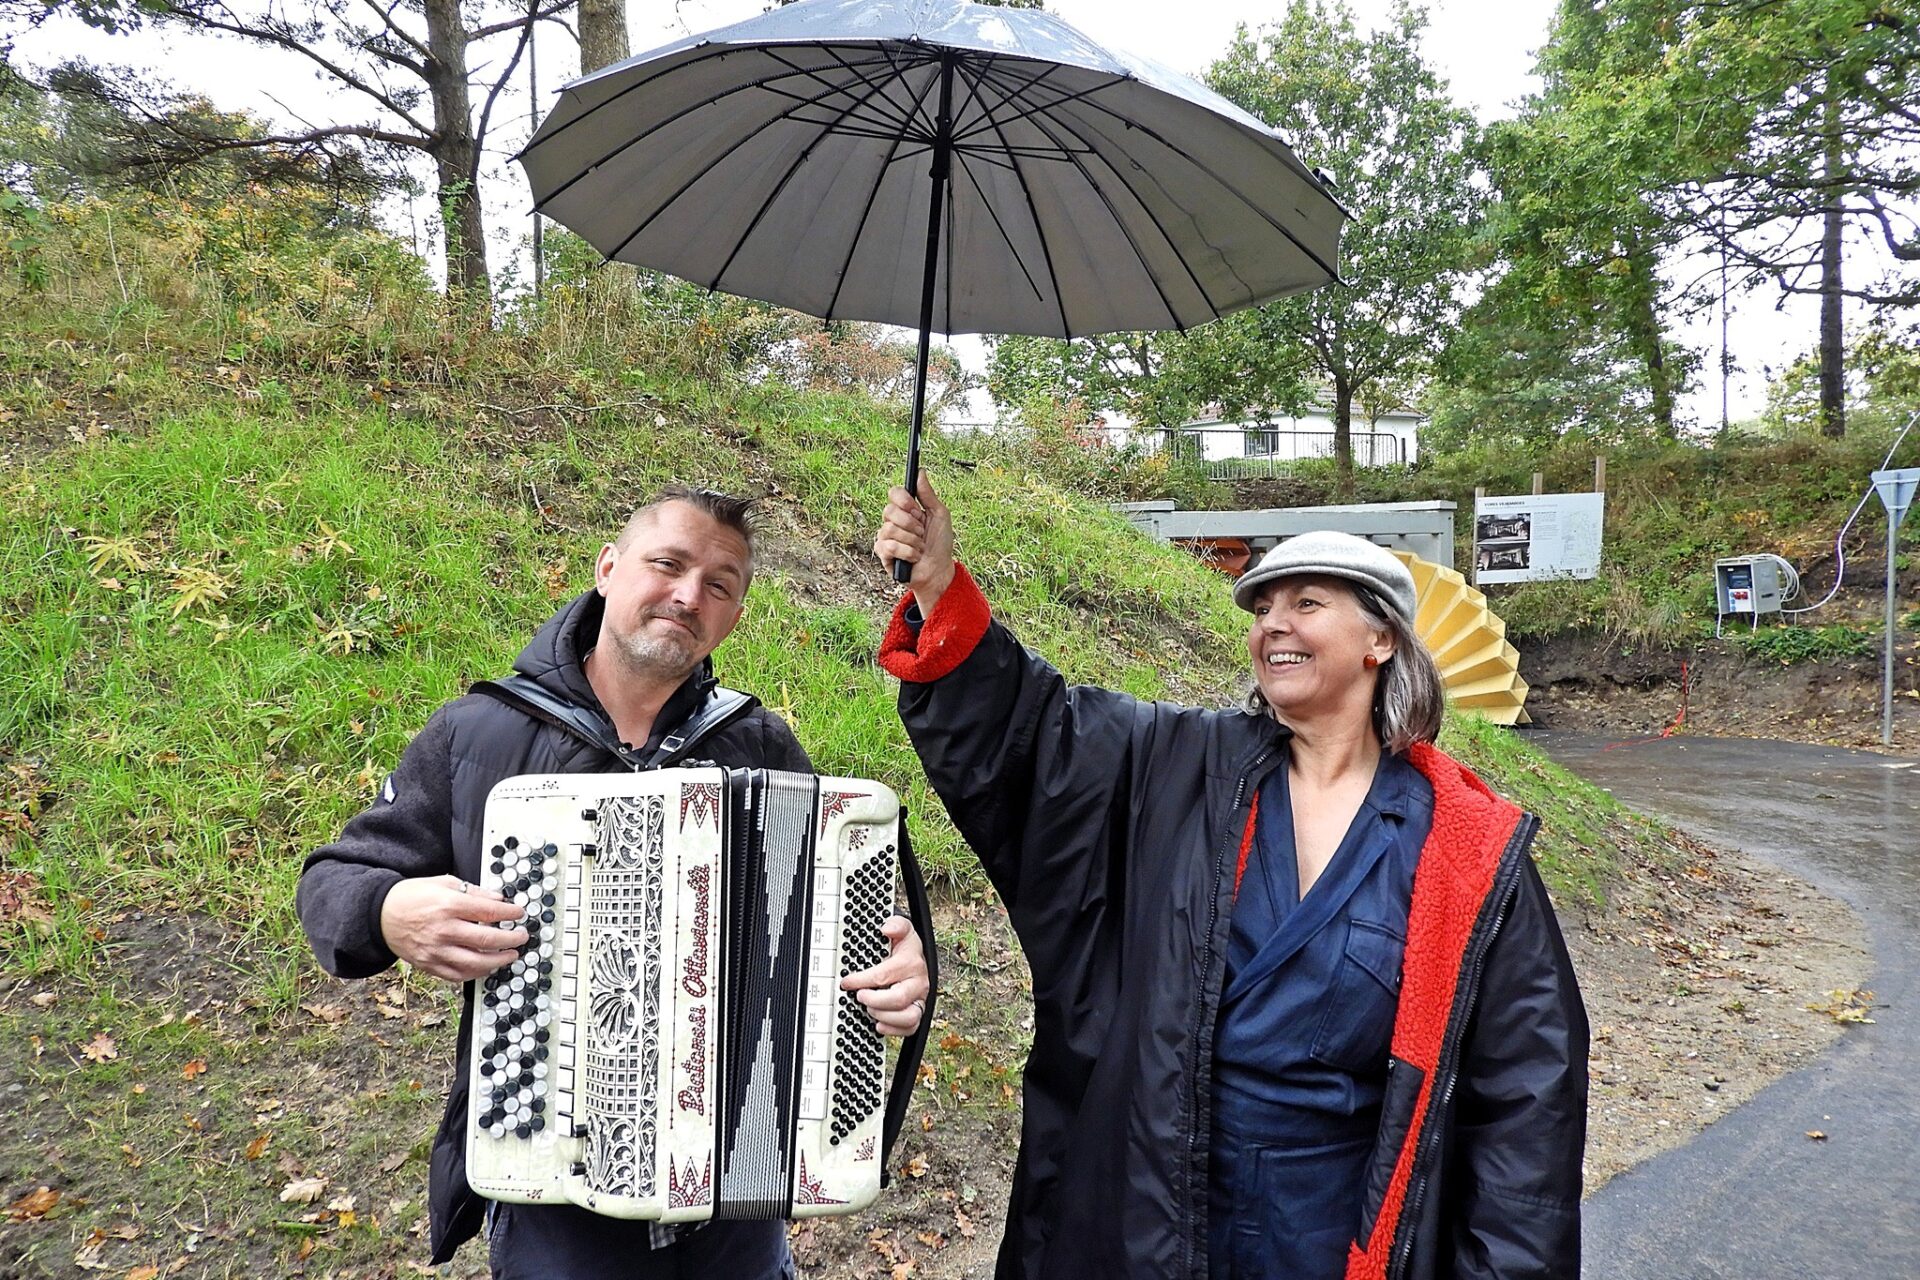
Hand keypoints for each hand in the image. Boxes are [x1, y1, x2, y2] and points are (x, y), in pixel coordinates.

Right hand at [379, 874, 528, 981]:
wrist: (381, 915)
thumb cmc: (412, 897)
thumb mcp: (444, 883)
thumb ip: (473, 891)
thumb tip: (498, 899)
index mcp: (448, 905)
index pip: (489, 911)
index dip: (510, 913)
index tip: (519, 913)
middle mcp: (443, 930)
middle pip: (486, 939)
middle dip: (511, 939)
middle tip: (521, 937)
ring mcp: (435, 950)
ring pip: (474, 963)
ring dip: (498, 961)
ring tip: (510, 955)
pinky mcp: (428, 964)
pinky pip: (456, 975)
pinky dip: (474, 973)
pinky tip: (486, 967)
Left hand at [840, 914, 930, 1037]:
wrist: (918, 957)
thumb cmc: (905, 946)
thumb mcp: (902, 930)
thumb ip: (896, 924)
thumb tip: (887, 928)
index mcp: (912, 962)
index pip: (884, 974)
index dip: (862, 980)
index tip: (847, 982)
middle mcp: (918, 982)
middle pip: (898, 999)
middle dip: (874, 1000)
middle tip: (860, 996)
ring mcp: (920, 999)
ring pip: (908, 1017)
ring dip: (884, 1015)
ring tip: (871, 1008)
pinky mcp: (919, 1012)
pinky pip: (911, 1027)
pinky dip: (894, 1029)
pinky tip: (880, 1023)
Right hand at [874, 474, 954, 614]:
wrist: (939, 571)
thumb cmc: (940, 544)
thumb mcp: (939, 515)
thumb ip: (928, 494)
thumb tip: (921, 472)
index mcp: (907, 510)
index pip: (894, 493)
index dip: (904, 500)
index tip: (916, 509)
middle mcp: (894, 521)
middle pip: (889, 510)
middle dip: (910, 523)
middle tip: (921, 532)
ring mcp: (887, 537)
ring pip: (889, 529)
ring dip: (911, 540)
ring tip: (920, 548)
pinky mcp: (883, 553)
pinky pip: (888, 546)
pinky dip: (906, 552)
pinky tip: (913, 557)